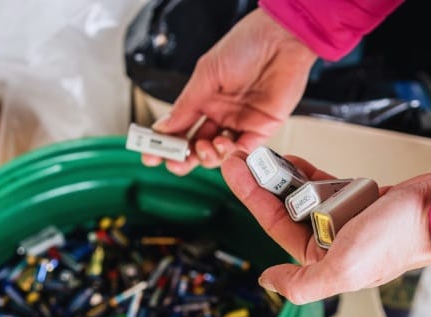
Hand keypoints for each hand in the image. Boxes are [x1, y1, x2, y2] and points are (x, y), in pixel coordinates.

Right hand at [142, 9, 316, 174]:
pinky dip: (232, 155)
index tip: (151, 155)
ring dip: (208, 155)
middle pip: (199, 146)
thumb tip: (163, 128)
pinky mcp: (263, 128)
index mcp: (204, 99)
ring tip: (205, 145)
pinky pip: (245, 150)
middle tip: (176, 162)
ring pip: (220, 153)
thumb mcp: (206, 75)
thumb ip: (186, 105)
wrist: (280, 40)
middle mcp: (222, 114)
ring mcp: (241, 123)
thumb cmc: (245, 46)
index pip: (181, 128)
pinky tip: (223, 147)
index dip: (166, 145)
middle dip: (185, 158)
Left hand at [221, 152, 430, 303]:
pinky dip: (309, 174)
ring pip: (304, 196)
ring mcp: (344, 221)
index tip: (235, 171)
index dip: (252, 197)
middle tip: (243, 156)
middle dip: (262, 183)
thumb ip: (301, 284)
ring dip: (284, 176)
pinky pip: (326, 185)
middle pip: (286, 209)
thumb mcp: (342, 269)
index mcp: (323, 263)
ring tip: (264, 155)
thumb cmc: (396, 239)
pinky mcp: (359, 201)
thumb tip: (267, 282)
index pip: (276, 227)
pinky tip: (293, 161)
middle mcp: (331, 244)